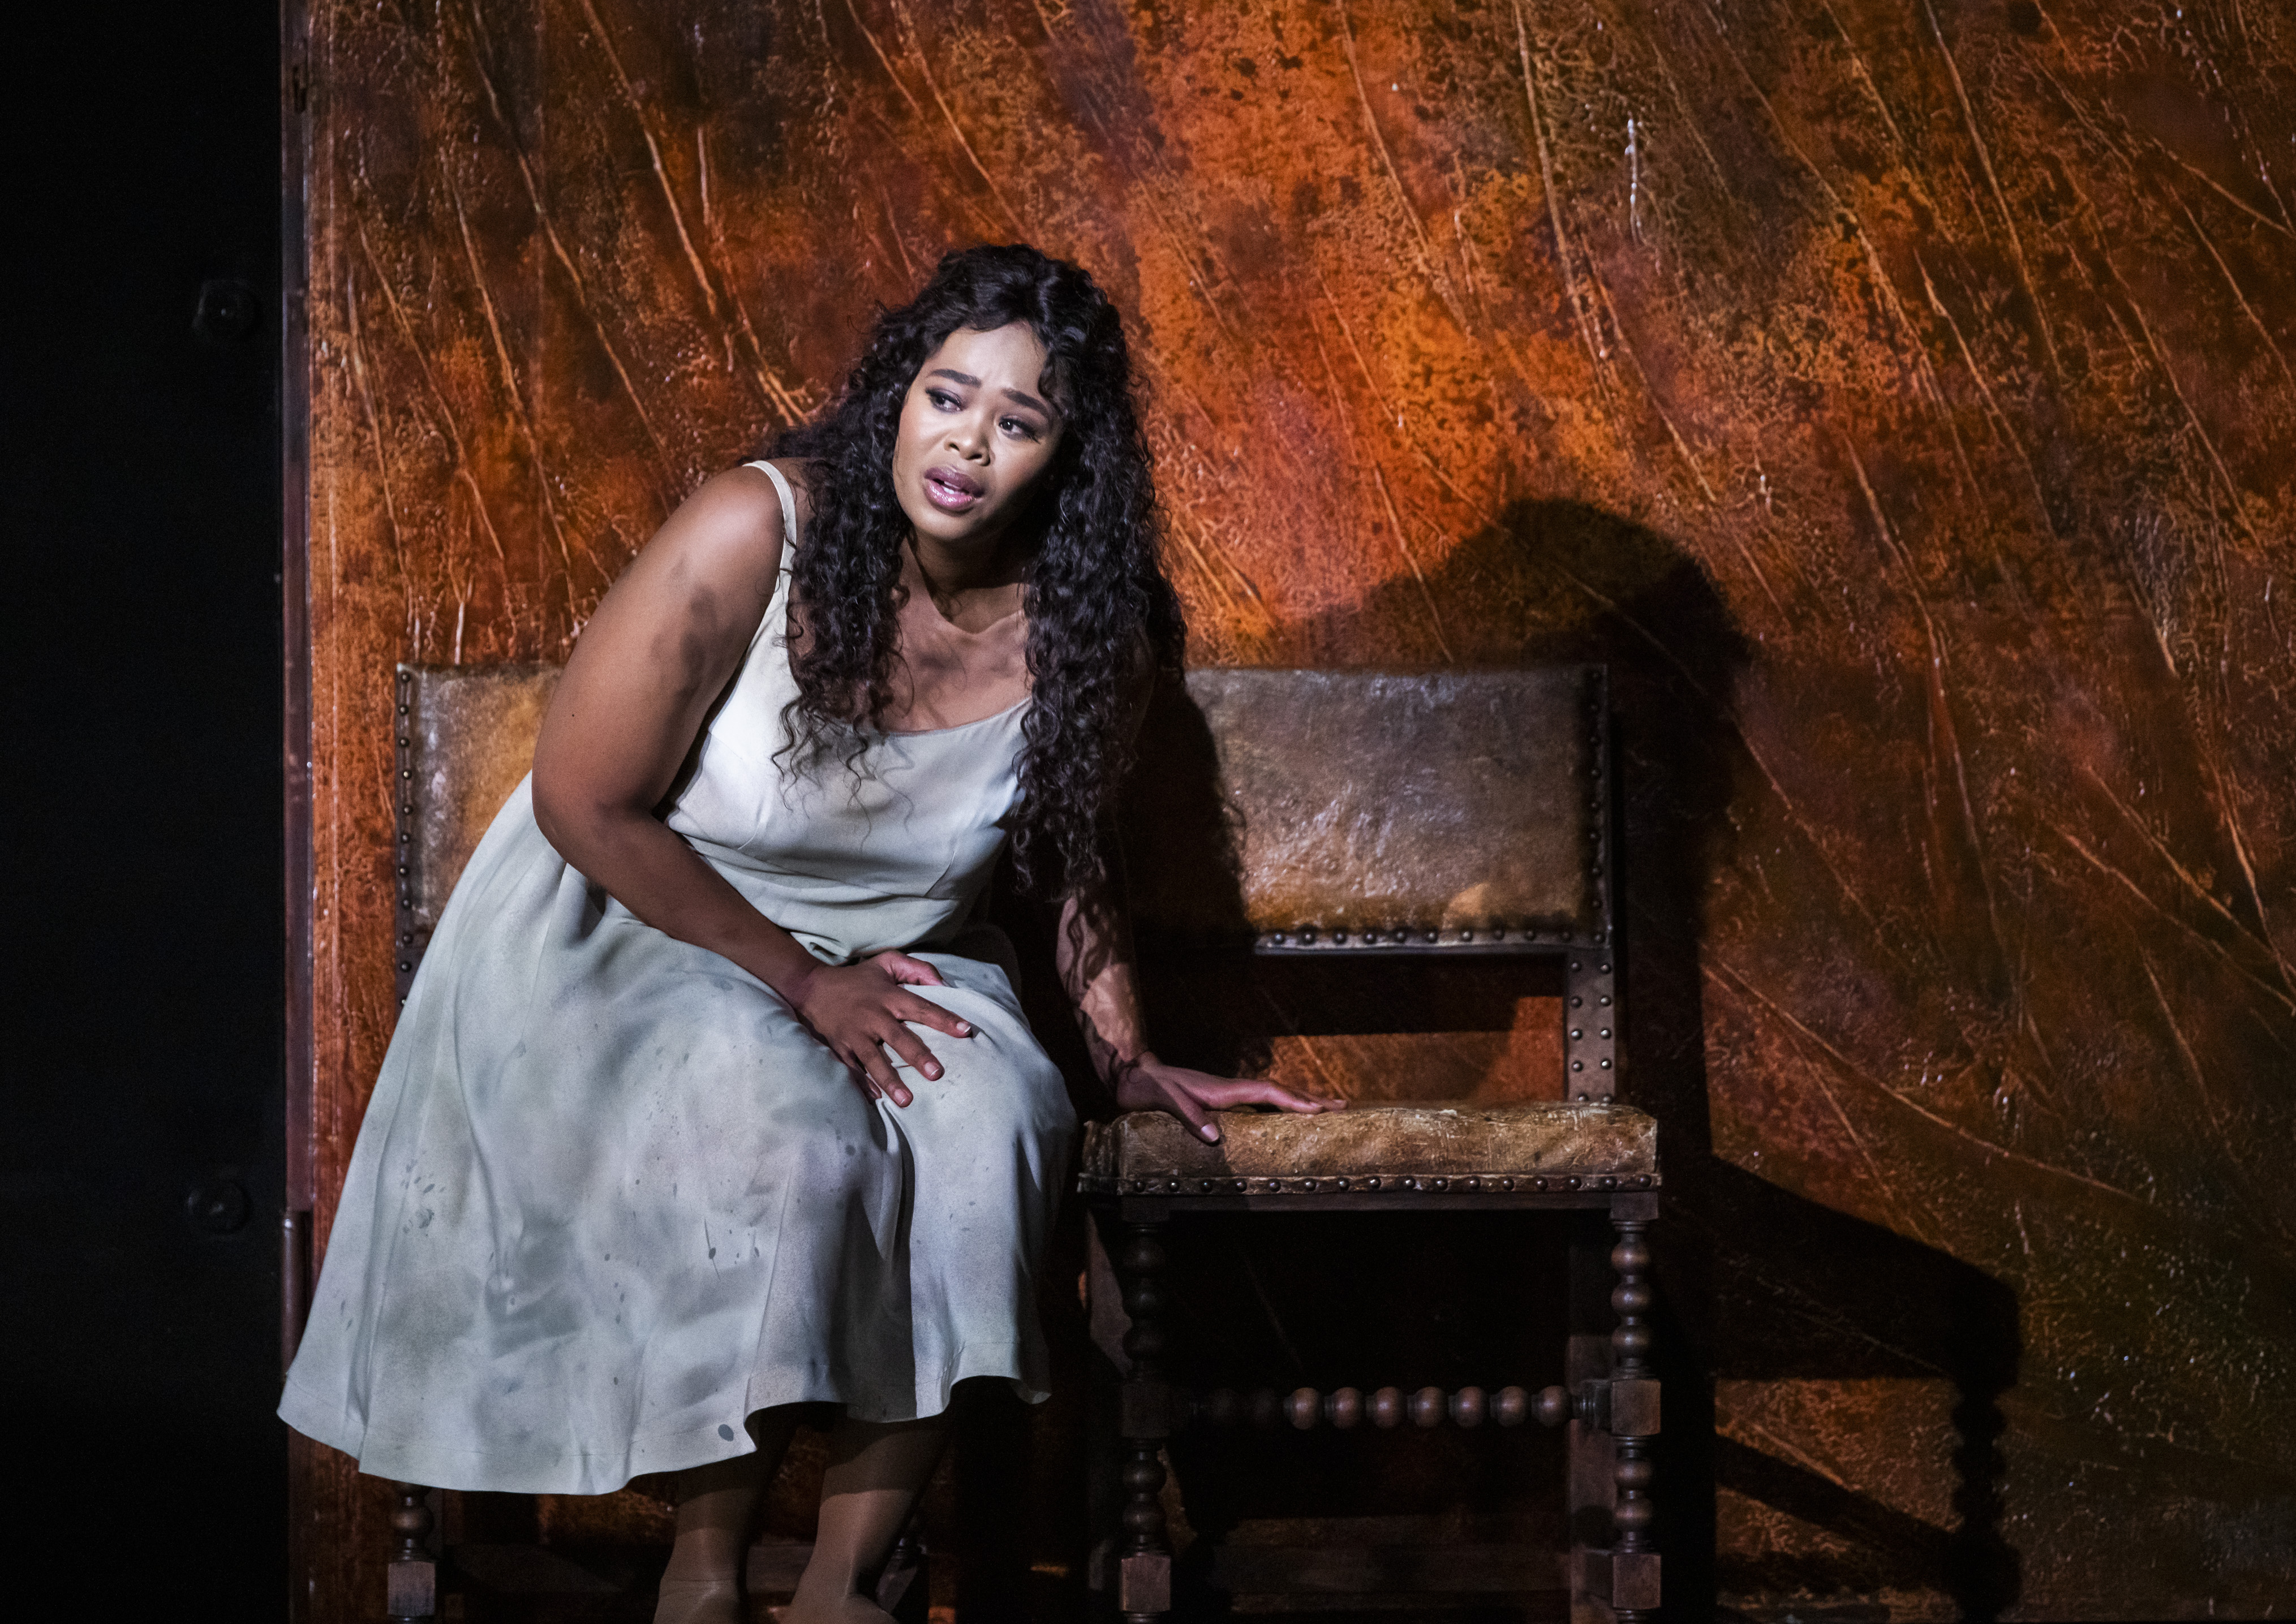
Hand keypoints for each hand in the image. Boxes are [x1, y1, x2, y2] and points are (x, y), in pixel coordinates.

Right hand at [787, 951, 972, 1106]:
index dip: (944, 1019)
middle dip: (918, 1056)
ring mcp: (854, 1034)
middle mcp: (873, 1017)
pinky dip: (862, 1084)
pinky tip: (876, 1099)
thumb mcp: (887, 962)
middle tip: (937, 1074)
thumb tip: (943, 985)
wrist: (811, 987)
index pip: (921, 1008)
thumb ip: (918, 969)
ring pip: (874, 1060)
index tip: (965, 1031)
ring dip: (890, 1080)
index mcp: (888, 997)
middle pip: (898, 1039)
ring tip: (907, 1100)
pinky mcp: (839, 1048)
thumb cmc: (857, 978)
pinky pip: (852, 1069)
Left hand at [1114, 1055, 1345, 1143]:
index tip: (1319, 1110)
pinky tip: (1286, 1114)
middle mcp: (1230, 1089)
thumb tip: (1216, 1138)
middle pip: (1278, 1092)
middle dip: (1311, 1098)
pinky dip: (1280, 1106)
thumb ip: (1189, 1118)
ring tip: (1327, 1108)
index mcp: (1223, 1090)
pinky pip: (1259, 1103)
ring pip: (1272, 1096)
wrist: (1133, 1075)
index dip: (1293, 1101)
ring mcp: (1227, 1093)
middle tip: (1343, 1106)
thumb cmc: (1148, 1088)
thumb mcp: (1165, 1102)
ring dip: (1300, 1100)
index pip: (1266, 1093)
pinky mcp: (1220, 1099)